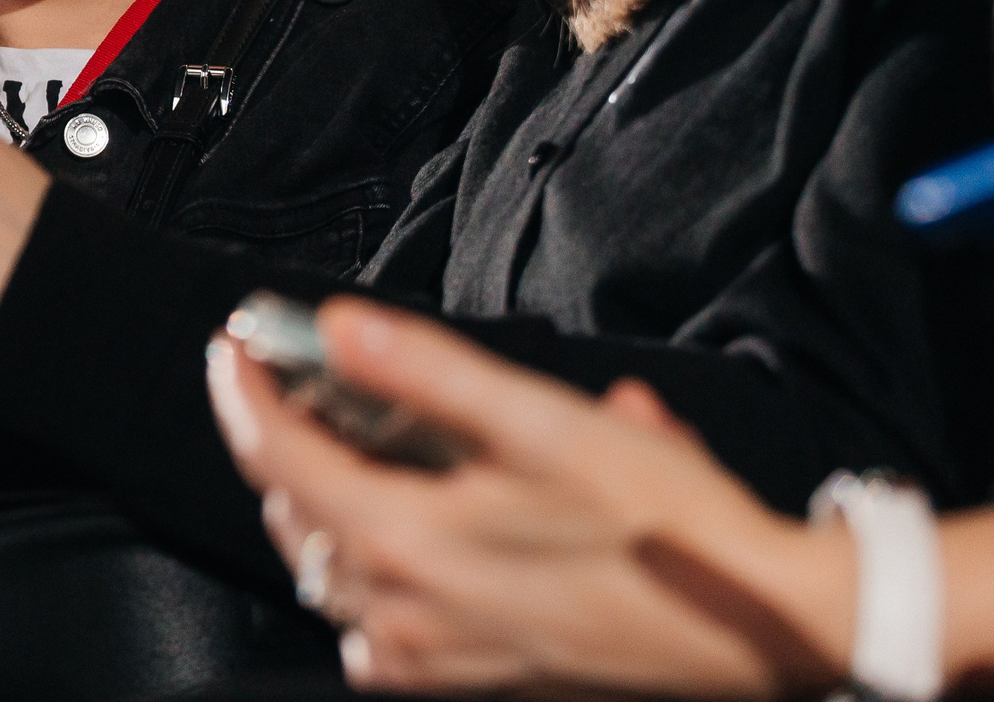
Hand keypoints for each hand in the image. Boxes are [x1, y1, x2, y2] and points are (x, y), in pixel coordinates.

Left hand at [207, 296, 853, 698]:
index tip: (235, 348)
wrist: (758, 631)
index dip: (245, 393)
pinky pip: (378, 630)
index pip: (278, 457)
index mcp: (409, 544)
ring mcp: (431, 664)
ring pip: (330, 576)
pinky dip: (375, 577)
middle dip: (289, 445)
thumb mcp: (544, 422)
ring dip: (329, 511)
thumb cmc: (665, 529)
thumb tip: (337, 327)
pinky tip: (425, 536)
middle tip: (313, 388)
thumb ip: (426, 371)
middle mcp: (403, 617)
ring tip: (370, 455)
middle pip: (296, 517)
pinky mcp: (466, 686)